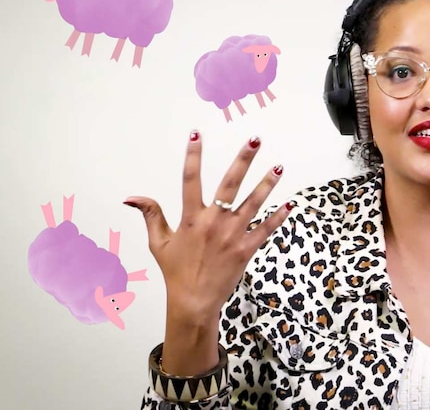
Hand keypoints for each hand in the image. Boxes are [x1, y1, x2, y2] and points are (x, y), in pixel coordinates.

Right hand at [124, 131, 292, 320]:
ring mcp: (232, 235)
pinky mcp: (246, 249)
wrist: (194, 301)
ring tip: (279, 167)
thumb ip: (151, 215)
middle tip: (254, 140)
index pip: (190, 180)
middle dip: (243, 160)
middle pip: (230, 184)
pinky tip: (289, 204)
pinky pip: (266, 229)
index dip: (193, 156)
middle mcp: (213, 222)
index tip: (196, 134)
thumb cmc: (176, 272)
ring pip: (253, 203)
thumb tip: (132, 198)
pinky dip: (279, 217)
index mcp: (191, 218)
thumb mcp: (159, 243)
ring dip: (267, 184)